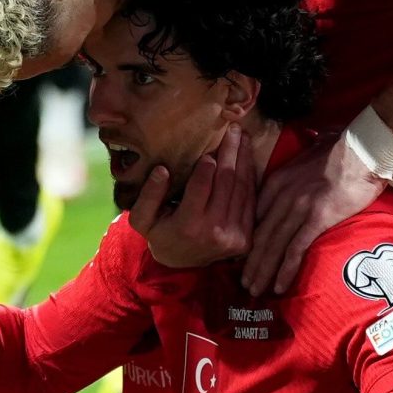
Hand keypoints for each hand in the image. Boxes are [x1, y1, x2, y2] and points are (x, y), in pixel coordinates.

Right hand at [128, 126, 256, 267]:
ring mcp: (234, 237)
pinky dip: (250, 177)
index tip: (209, 147)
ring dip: (244, 160)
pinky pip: (250, 201)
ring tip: (242, 137)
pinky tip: (247, 158)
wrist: (182, 263)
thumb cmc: (160, 233)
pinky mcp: (246, 239)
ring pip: (242, 189)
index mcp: (188, 227)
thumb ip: (148, 195)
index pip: (201, 188)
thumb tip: (162, 170)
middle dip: (231, 153)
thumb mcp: (142, 219)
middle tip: (233, 129)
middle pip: (227, 183)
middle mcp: (215, 232)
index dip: (207, 165)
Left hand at [241, 132, 389, 296]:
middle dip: (250, 262)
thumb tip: (306, 159)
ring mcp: (298, 208)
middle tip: (243, 282)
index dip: (248, 238)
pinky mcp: (317, 219)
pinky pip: (296, 248)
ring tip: (254, 290)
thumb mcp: (308, 155)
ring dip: (262, 270)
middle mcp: (282, 197)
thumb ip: (300, 165)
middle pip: (260, 235)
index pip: (254, 215)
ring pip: (274, 245)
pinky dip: (285, 269)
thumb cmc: (342, 149)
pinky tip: (278, 286)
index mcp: (277, 181)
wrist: (361, 149)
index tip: (242, 255)